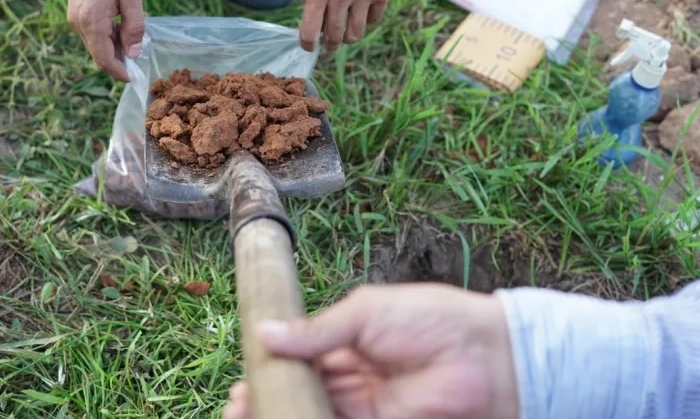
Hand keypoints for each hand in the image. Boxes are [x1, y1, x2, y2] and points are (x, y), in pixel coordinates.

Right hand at [64, 0, 144, 81]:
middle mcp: (78, 23)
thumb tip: (133, 53)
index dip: (120, 73)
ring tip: (135, 36)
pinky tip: (123, 25)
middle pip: (99, 54)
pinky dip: (107, 35)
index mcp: (92, 22)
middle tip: (140, 57)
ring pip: (95, 43)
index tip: (136, 78)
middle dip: (119, 60)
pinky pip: (92, 31)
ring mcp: (75, 16)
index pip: (104, 60)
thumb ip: (133, 27)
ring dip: (115, 46)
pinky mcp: (76, 10)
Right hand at [223, 284, 518, 418]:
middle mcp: (353, 373)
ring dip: (282, 412)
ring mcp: (364, 403)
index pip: (301, 356)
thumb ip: (316, 331)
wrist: (484, 354)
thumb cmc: (429, 319)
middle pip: (301, 388)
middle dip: (269, 396)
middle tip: (238, 404)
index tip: (245, 377)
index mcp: (349, 339)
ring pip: (313, 410)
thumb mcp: (364, 313)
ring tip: (246, 414)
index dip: (272, 366)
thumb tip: (265, 332)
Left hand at [300, 0, 392, 51]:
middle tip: (330, 46)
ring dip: (349, 38)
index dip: (308, 44)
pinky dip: (367, 19)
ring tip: (346, 34)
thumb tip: (319, 33)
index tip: (309, 47)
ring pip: (355, 35)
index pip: (310, 31)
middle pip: (334, 37)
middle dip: (330, 45)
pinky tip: (362, 11)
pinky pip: (373, 20)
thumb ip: (318, 3)